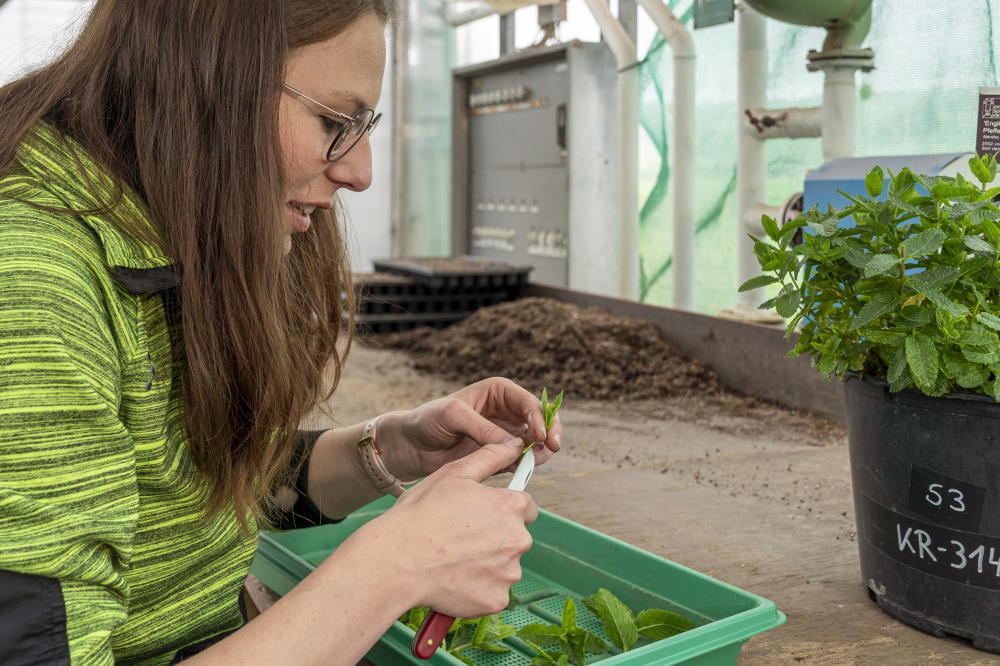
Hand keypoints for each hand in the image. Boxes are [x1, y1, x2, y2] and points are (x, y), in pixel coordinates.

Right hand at [343, 437, 537, 617]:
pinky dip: (478, 588)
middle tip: (460, 537)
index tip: (482, 515)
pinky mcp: (496, 600)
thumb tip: (514, 445)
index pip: (526, 506)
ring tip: (452, 559)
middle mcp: (518, 540)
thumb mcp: (454, 474)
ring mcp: (509, 573)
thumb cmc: (421, 514)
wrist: (396, 561)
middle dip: (495, 537)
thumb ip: (490, 457)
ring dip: (487, 564)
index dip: (503, 509)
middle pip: (515, 537)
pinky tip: (453, 579)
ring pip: (504, 566)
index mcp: (511, 506)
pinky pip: (493, 593)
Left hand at [380, 377, 562, 479]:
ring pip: (534, 441)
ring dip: (541, 450)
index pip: (528, 402)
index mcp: (498, 392)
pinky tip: (523, 468)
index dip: (539, 417)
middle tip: (553, 446)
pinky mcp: (499, 455)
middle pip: (540, 420)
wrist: (410, 446)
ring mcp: (504, 434)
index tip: (541, 435)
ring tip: (536, 459)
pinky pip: (520, 459)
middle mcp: (505, 411)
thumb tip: (514, 443)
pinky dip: (526, 464)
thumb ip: (483, 428)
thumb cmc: (428, 420)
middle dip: (550, 432)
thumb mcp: (453, 416)